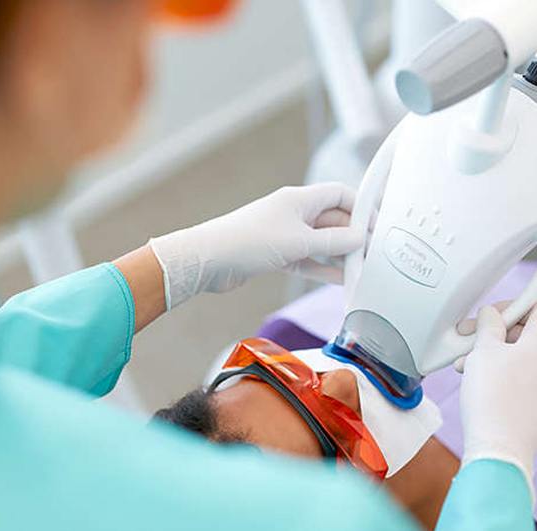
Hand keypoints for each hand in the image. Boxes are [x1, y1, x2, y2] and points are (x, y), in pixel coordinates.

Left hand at [150, 183, 361, 308]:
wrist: (209, 260)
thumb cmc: (250, 241)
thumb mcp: (298, 242)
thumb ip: (332, 242)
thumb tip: (360, 239)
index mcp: (300, 200)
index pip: (340, 194)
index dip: (361, 207)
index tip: (378, 226)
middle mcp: (294, 214)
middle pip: (333, 221)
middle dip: (352, 237)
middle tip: (373, 255)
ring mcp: (285, 235)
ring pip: (321, 244)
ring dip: (339, 256)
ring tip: (361, 271)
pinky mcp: (277, 255)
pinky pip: (307, 260)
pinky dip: (322, 269)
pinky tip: (339, 280)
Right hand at [460, 305, 536, 495]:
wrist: (499, 445)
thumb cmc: (495, 399)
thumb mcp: (484, 351)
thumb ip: (488, 326)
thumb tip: (491, 316)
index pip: (535, 308)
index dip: (513, 306)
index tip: (497, 310)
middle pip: (526, 330)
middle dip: (496, 328)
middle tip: (472, 332)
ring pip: (517, 350)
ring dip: (491, 348)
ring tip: (467, 359)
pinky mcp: (532, 395)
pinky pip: (516, 370)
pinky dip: (496, 366)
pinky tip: (474, 373)